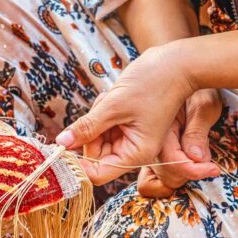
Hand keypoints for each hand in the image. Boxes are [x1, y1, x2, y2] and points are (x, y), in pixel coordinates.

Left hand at [55, 45, 194, 184]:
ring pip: (97, 138)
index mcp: (136, 154)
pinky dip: (102, 112)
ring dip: (96, 118)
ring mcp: (131, 137)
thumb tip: (61, 143)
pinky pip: (103, 125)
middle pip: (95, 155)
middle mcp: (134, 151)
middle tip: (100, 110)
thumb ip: (87, 127)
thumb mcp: (114, 106)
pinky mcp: (127, 125)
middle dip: (89, 133)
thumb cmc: (153, 84)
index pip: (97, 174)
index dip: (79, 163)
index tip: (65, 142)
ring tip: (111, 99)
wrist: (176, 63)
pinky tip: (113, 97)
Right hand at [137, 89, 221, 196]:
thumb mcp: (203, 106)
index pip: (171, 160)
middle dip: (189, 172)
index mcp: (159, 128)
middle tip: (209, 164)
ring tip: (204, 161)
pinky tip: (195, 163)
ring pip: (166, 174)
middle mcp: (151, 139)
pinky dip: (180, 171)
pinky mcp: (159, 149)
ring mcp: (153, 145)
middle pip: (166, 172)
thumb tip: (196, 158)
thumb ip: (197, 132)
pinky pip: (165, 170)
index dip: (192, 169)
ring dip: (186, 172)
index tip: (213, 169)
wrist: (189, 75)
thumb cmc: (199, 88)